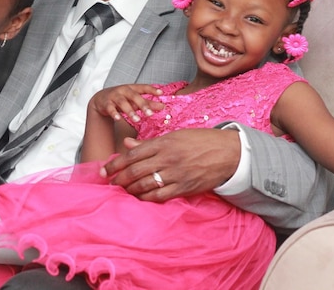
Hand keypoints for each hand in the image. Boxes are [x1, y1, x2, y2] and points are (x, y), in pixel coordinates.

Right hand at [89, 84, 162, 122]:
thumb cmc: (122, 98)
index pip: (143, 87)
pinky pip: (110, 108)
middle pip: (134, 96)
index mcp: (132, 88)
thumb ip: (147, 103)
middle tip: (150, 114)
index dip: (151, 89)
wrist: (101, 99)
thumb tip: (162, 106)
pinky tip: (118, 119)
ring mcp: (114, 96)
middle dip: (142, 104)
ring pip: (123, 103)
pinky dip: (114, 113)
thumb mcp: (134, 99)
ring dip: (130, 111)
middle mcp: (123, 90)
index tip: (161, 93)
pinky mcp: (106, 103)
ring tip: (137, 120)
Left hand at [101, 128, 240, 201]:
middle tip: (109, 182)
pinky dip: (147, 198)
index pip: (132, 154)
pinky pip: (161, 196)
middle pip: (136, 171)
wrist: (228, 153)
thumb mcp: (174, 135)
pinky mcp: (185, 188)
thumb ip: (149, 143)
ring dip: (130, 189)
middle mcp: (167, 159)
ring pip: (146, 184)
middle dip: (119, 178)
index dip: (116, 163)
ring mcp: (176, 174)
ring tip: (121, 190)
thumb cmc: (199, 141)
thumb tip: (127, 143)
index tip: (105, 169)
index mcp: (163, 144)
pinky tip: (139, 198)